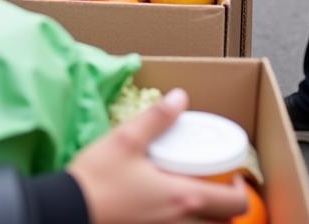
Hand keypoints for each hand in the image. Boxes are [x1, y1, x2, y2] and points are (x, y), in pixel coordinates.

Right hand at [68, 88, 248, 223]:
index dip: (241, 190)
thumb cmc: (98, 177)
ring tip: (192, 195)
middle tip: (214, 183)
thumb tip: (181, 98)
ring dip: (205, 216)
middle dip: (225, 205)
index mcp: (183, 198)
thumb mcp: (127, 139)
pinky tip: (167, 207)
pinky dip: (184, 222)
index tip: (233, 174)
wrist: (67, 211)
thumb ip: (157, 118)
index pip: (233, 205)